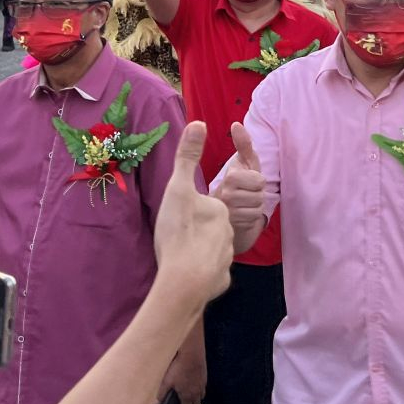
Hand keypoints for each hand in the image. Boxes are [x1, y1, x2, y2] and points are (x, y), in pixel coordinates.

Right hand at [152, 121, 233, 305]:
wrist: (184, 281)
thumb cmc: (179, 232)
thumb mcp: (178, 188)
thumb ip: (187, 157)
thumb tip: (199, 122)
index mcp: (220, 209)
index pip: (204, 205)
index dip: (188, 210)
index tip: (176, 218)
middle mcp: (229, 233)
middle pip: (206, 227)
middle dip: (193, 230)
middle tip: (174, 236)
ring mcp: (225, 258)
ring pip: (208, 249)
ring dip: (195, 251)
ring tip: (178, 254)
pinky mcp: (220, 281)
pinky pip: (208, 271)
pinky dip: (198, 271)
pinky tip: (185, 273)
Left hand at [160, 348, 206, 403]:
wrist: (191, 352)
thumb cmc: (179, 367)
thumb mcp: (166, 381)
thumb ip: (161, 394)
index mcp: (187, 395)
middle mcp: (197, 392)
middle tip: (184, 403)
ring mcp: (202, 384)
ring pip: (201, 396)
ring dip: (196, 397)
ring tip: (189, 393)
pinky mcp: (205, 375)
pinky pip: (203, 386)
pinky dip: (199, 387)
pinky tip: (193, 381)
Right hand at [213, 123, 267, 249]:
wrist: (222, 211)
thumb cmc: (237, 184)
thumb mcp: (242, 163)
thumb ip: (243, 144)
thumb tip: (236, 123)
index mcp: (228, 178)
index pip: (259, 180)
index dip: (257, 181)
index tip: (245, 181)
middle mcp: (224, 196)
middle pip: (260, 195)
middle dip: (256, 194)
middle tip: (244, 194)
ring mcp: (226, 214)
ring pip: (257, 209)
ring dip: (253, 207)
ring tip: (242, 204)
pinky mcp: (228, 228)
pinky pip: (253, 221)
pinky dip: (250, 219)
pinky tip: (240, 215)